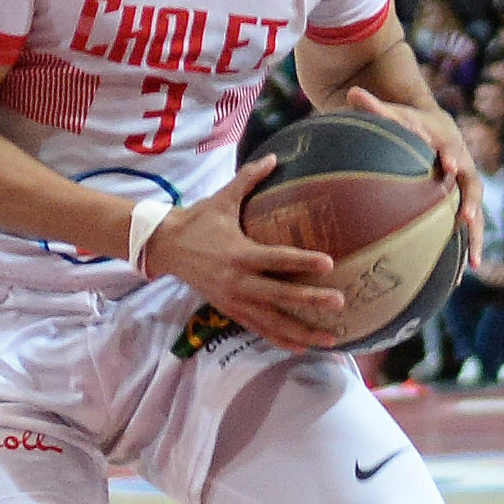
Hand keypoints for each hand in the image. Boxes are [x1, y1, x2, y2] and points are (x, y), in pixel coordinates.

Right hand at [146, 156, 345, 349]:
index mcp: (238, 253)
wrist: (164, 246)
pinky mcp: (229, 310)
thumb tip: (275, 157)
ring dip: (302, 330)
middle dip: (310, 300)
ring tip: (330, 338)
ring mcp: (233, 299)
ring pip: (272, 320)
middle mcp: (237, 280)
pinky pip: (259, 329)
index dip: (302, 261)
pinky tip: (303, 346)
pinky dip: (281, 339)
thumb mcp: (222, 199)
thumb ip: (249, 179)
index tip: (329, 263)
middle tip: (339, 302)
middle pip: (278, 295)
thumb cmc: (197, 221)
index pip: (276, 259)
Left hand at [342, 85, 483, 260]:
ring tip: (473, 266)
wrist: (434, 128)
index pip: (453, 149)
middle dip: (472, 205)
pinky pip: (463, 229)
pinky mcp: (458, 205)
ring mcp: (463, 188)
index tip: (449, 166)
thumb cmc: (408, 122)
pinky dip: (463, 251)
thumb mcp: (393, 113)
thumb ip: (375, 106)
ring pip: (474, 215)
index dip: (452, 157)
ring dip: (475, 240)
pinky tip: (457, 278)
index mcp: (449, 143)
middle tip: (467, 221)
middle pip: (472, 188)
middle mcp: (462, 167)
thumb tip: (351, 91)